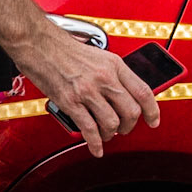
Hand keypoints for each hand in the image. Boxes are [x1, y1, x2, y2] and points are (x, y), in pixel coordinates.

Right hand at [20, 26, 159, 158]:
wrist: (37, 43)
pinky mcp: (70, 102)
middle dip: (129, 126)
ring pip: (112, 123)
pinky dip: (95, 143)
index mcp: (114, 65)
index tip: (153, 121)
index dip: (152, 111)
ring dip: (111, 134)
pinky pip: (89, 129)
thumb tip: (122, 95)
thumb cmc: (63, 48)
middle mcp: (104, 78)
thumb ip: (112, 74)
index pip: (143, 92)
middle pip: (130, 111)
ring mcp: (87, 91)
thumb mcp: (97, 56)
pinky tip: (95, 148)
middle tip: (123, 129)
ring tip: (105, 134)